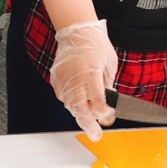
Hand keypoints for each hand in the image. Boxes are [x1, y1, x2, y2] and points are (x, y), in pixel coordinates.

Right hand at [49, 20, 118, 140]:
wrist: (76, 32)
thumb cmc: (96, 45)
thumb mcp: (109, 64)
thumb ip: (108, 86)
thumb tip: (108, 106)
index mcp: (90, 72)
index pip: (97, 101)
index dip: (104, 112)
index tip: (108, 116)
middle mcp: (74, 78)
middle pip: (80, 108)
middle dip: (89, 124)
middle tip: (96, 135)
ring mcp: (63, 79)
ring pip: (71, 106)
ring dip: (81, 114)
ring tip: (90, 122)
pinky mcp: (56, 80)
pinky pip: (64, 98)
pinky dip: (72, 103)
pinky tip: (80, 104)